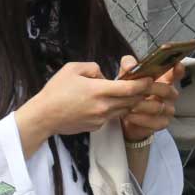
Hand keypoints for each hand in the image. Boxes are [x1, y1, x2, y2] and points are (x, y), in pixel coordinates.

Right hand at [19, 61, 148, 149]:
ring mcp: (101, 119)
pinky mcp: (97, 127)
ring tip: (125, 93)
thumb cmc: (55, 91)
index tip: (150, 78)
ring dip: (128, 102)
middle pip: (132, 101)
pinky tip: (104, 104)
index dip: (143, 83)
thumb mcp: (72, 69)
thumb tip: (103, 75)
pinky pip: (111, 117)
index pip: (130, 88)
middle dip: (140, 93)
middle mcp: (103, 107)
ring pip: (124, 110)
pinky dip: (113, 110)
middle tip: (143, 85)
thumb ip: (93, 68)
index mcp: (99, 90)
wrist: (44, 116)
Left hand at [117, 57, 182, 141]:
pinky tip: (130, 116)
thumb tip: (130, 64)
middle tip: (135, 90)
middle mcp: (169, 94)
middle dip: (149, 90)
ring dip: (142, 106)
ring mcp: (168, 109)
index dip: (178, 69)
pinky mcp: (162, 123)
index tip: (177, 65)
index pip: (176, 73)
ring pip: (159, 107)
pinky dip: (140, 119)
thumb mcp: (127, 77)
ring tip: (128, 105)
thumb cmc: (130, 93)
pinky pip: (155, 122)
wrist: (125, 116)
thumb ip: (128, 66)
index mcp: (164, 79)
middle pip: (167, 90)